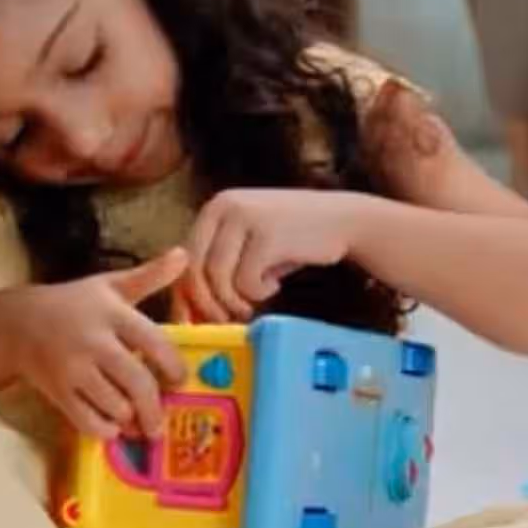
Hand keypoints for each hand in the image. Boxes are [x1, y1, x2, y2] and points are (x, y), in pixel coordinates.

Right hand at [0, 251, 191, 441]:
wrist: (18, 323)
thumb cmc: (73, 304)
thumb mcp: (110, 285)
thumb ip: (150, 275)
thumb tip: (185, 254)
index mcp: (112, 314)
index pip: (153, 341)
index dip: (173, 366)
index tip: (180, 380)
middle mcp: (94, 342)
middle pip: (136, 382)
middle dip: (155, 408)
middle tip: (161, 422)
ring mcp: (74, 369)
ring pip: (114, 406)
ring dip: (131, 419)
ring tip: (137, 422)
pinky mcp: (57, 391)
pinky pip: (86, 421)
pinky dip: (104, 430)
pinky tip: (113, 428)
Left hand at [174, 189, 369, 323]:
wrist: (343, 220)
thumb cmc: (292, 240)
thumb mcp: (249, 246)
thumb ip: (219, 268)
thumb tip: (186, 311)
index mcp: (215, 208)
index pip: (184, 258)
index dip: (186, 294)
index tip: (195, 321)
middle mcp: (225, 206)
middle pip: (196, 269)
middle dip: (207, 305)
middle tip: (225, 321)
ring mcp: (245, 218)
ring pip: (218, 278)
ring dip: (234, 302)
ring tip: (251, 305)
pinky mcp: (267, 235)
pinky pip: (246, 281)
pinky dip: (259, 293)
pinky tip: (275, 285)